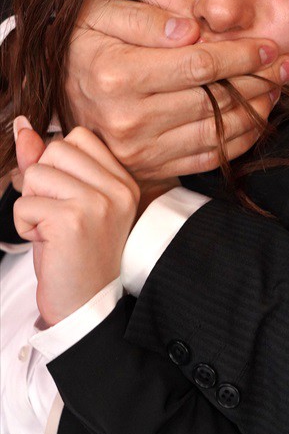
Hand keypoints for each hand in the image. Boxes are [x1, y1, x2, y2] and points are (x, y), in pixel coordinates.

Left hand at [13, 120, 139, 325]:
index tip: (65, 196)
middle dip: (41, 181)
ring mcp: (96, 203)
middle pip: (55, 150)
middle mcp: (116, 189)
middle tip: (57, 215)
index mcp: (122, 181)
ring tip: (51, 230)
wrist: (88, 307)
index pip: (78, 138)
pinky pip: (25, 204)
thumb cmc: (77, 256)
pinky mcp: (71, 221)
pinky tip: (47, 243)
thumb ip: (46, 163)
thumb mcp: (67, 202)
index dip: (57, 163)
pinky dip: (24, 226)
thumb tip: (22, 126)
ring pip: (36, 174)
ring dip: (31, 204)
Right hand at [66, 0, 288, 179]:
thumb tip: (190, 31)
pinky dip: (239, 140)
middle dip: (259, 81)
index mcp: (117, 75)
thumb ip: (143, 19)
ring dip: (256, 111)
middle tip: (288, 66)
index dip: (241, 56)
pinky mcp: (149, 168)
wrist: (52, 91)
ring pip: (216, 132)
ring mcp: (139, 149)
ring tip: (276, 88)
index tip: (270, 47)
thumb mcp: (96, 14)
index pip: (198, 66)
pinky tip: (256, 118)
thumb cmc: (80, 45)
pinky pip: (207, 158)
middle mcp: (128, 118)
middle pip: (214, 100)